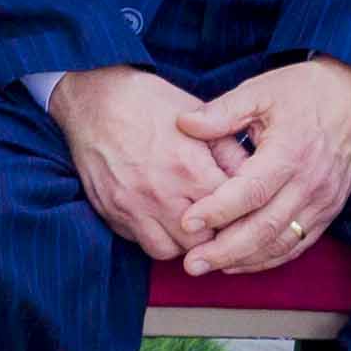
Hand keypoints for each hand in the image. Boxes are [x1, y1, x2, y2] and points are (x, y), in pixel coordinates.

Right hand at [50, 64, 236, 265]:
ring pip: (169, 251)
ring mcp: (131, 205)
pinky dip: (153, 235)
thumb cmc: (149, 103)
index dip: (241, 216)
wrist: (93, 99)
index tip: (242, 211)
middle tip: (218, 222)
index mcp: (189, 169)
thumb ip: (231, 154)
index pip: (230, 215)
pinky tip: (160, 217)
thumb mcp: (200, 119)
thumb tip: (257, 182)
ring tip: (188, 225)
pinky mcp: (110, 211)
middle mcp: (160, 193)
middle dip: (213, 235)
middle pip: (202, 242)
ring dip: (182, 243)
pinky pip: (138, 241)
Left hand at [168, 56, 350, 274]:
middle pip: (266, 228)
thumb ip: (221, 111)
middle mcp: (310, 184)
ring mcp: (323, 200)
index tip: (186, 223)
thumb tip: (183, 123)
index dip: (217, 211)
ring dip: (246, 259)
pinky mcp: (330, 209)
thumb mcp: (259, 91)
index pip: (250, 193)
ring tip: (210, 267)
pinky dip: (271, 257)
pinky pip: (300, 242)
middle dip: (226, 249)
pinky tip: (243, 262)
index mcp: (290, 154)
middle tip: (192, 264)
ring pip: (283, 242)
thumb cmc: (303, 91)